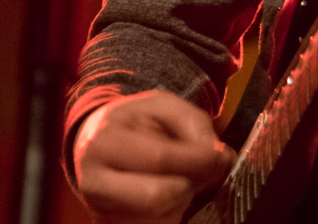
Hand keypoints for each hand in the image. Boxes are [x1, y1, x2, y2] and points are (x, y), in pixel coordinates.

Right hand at [74, 89, 233, 223]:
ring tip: (181, 180)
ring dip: (183, 201)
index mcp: (105, 142)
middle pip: (157, 197)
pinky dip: (172, 214)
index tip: (224, 158)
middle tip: (203, 172)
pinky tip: (170, 195)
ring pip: (159, 219)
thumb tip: (218, 157)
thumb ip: (193, 123)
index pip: (161, 158)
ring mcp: (99, 213)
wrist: (92, 142)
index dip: (199, 160)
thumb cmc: (133, 121)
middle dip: (190, 184)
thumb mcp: (162, 105)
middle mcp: (94, 182)